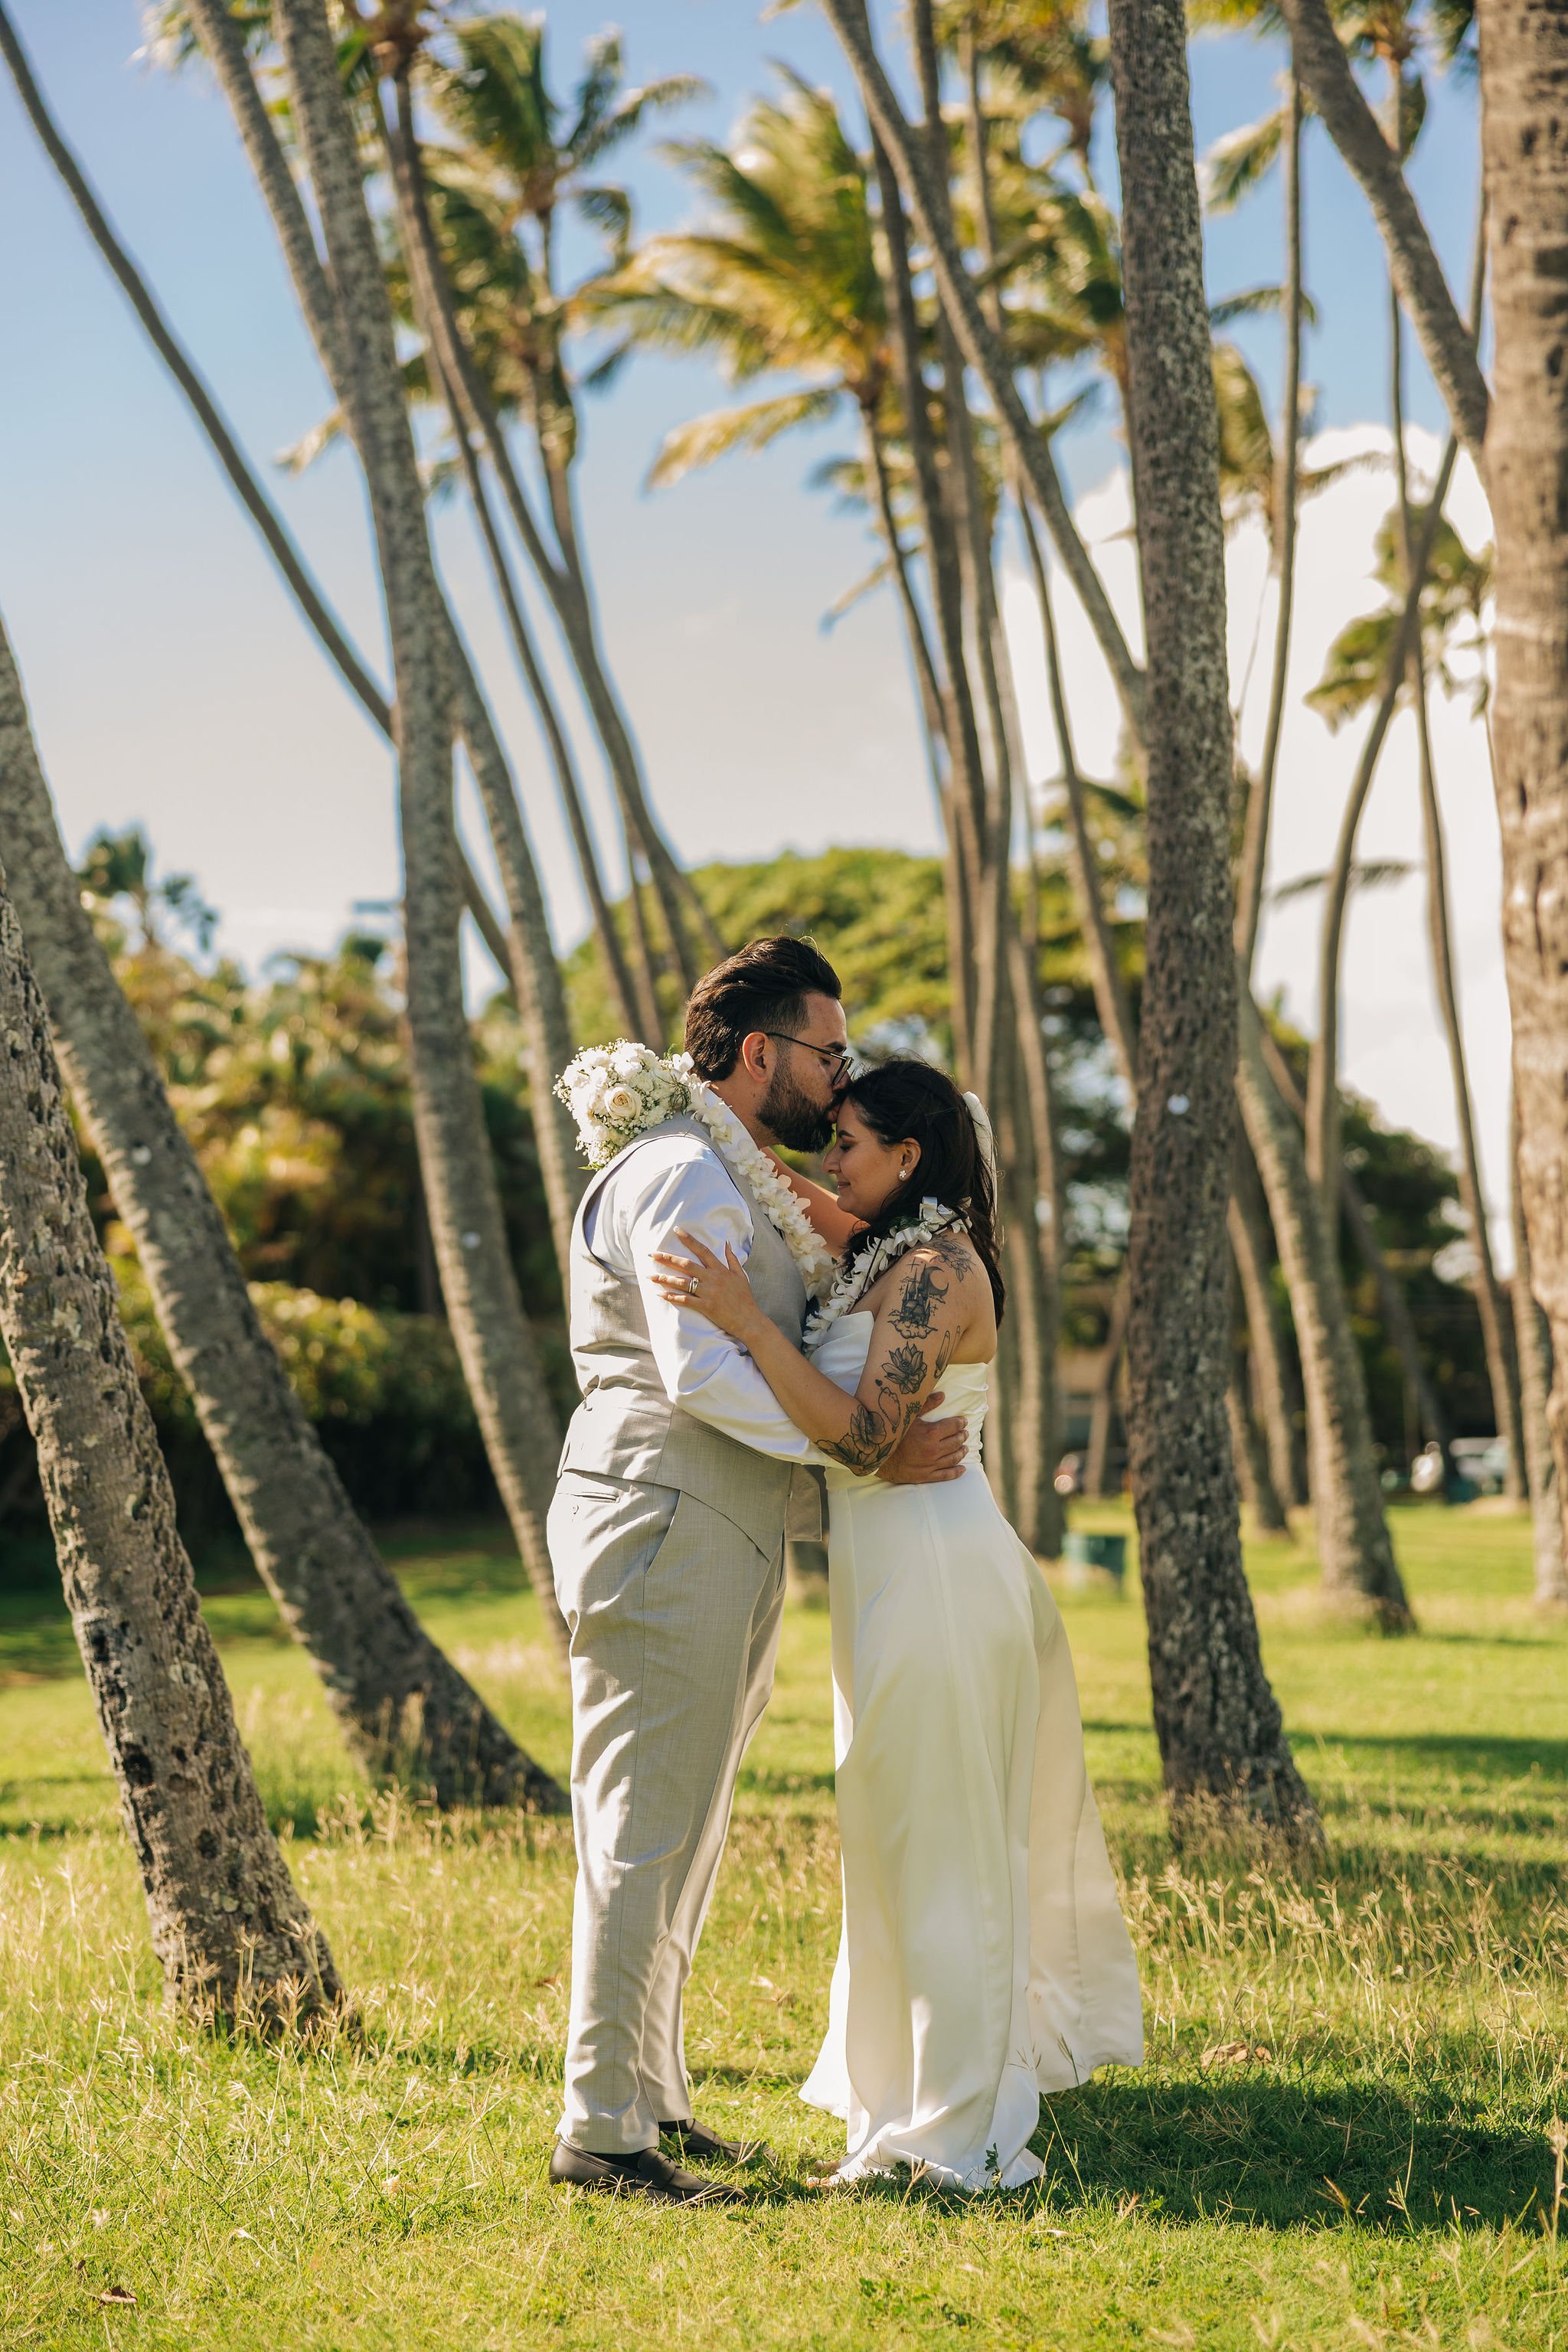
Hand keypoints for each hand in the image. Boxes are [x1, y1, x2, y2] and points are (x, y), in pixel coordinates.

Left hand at [649, 1229, 764, 1340]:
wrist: (749, 1320)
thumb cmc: (745, 1298)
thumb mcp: (740, 1275)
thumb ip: (732, 1258)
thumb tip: (727, 1243)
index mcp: (720, 1270)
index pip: (702, 1250)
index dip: (689, 1239)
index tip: (677, 1230)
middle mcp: (713, 1279)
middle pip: (687, 1265)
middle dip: (668, 1258)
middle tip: (653, 1254)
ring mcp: (709, 1292)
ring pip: (683, 1282)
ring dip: (665, 1279)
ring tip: (651, 1276)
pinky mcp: (706, 1306)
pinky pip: (685, 1300)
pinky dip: (672, 1297)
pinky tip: (661, 1294)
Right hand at [877, 1395, 967, 1484]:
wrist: (876, 1455)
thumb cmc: (892, 1433)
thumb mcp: (908, 1415)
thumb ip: (926, 1404)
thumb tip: (942, 1395)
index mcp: (931, 1433)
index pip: (953, 1426)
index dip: (960, 1423)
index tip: (963, 1421)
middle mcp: (934, 1449)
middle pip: (955, 1442)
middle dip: (962, 1436)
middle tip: (965, 1433)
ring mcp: (931, 1464)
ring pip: (953, 1457)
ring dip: (961, 1451)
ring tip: (965, 1447)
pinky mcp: (926, 1476)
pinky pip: (945, 1475)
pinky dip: (956, 1472)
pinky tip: (962, 1469)